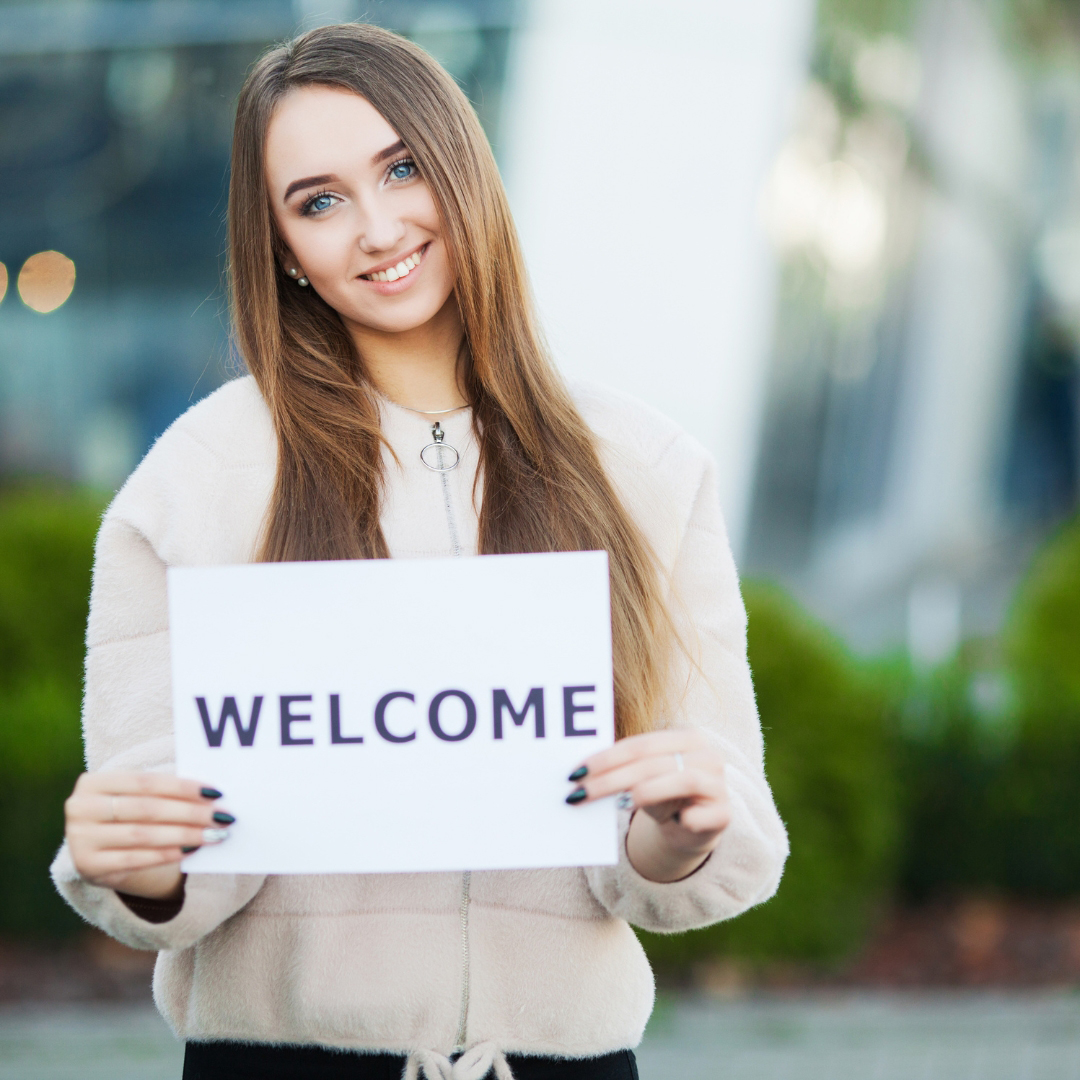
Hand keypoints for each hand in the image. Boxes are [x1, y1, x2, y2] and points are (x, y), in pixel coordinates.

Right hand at [64, 772, 232, 899]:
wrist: (92, 850)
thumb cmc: (125, 814)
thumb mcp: (133, 797)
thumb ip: (162, 792)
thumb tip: (210, 796)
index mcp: (93, 782)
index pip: (145, 781)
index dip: (182, 787)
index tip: (215, 793)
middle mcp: (81, 808)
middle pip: (147, 808)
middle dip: (189, 812)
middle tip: (222, 817)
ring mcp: (80, 839)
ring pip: (143, 835)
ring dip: (184, 835)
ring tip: (213, 835)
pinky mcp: (88, 866)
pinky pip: (135, 859)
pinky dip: (166, 854)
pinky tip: (190, 851)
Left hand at [566, 730, 729, 882]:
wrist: (693, 827)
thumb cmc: (662, 795)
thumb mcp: (642, 779)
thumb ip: (623, 771)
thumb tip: (580, 775)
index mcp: (684, 737)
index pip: (639, 745)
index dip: (605, 758)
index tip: (575, 772)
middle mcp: (706, 754)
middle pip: (652, 763)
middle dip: (611, 779)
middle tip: (579, 793)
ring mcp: (718, 784)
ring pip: (681, 780)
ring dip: (645, 792)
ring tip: (618, 804)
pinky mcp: (724, 815)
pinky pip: (702, 815)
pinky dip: (688, 818)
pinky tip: (676, 821)